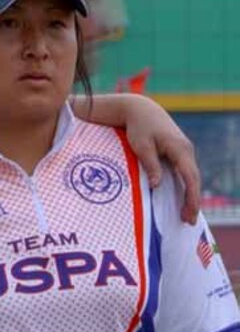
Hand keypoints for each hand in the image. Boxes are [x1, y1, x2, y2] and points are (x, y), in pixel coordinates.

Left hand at [122, 95, 200, 222]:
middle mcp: (186, 150)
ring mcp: (184, 151)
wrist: (140, 109)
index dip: (192, 197)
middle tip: (189, 222)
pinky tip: (182, 198)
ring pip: (191, 177)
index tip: (190, 214)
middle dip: (193, 201)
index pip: (190, 177)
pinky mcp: (178, 152)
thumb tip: (157, 186)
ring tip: (186, 215)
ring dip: (190, 195)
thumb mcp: (141, 146)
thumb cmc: (139, 127)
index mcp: (180, 149)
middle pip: (194, 180)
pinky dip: (186, 186)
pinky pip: (185, 172)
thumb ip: (151, 165)